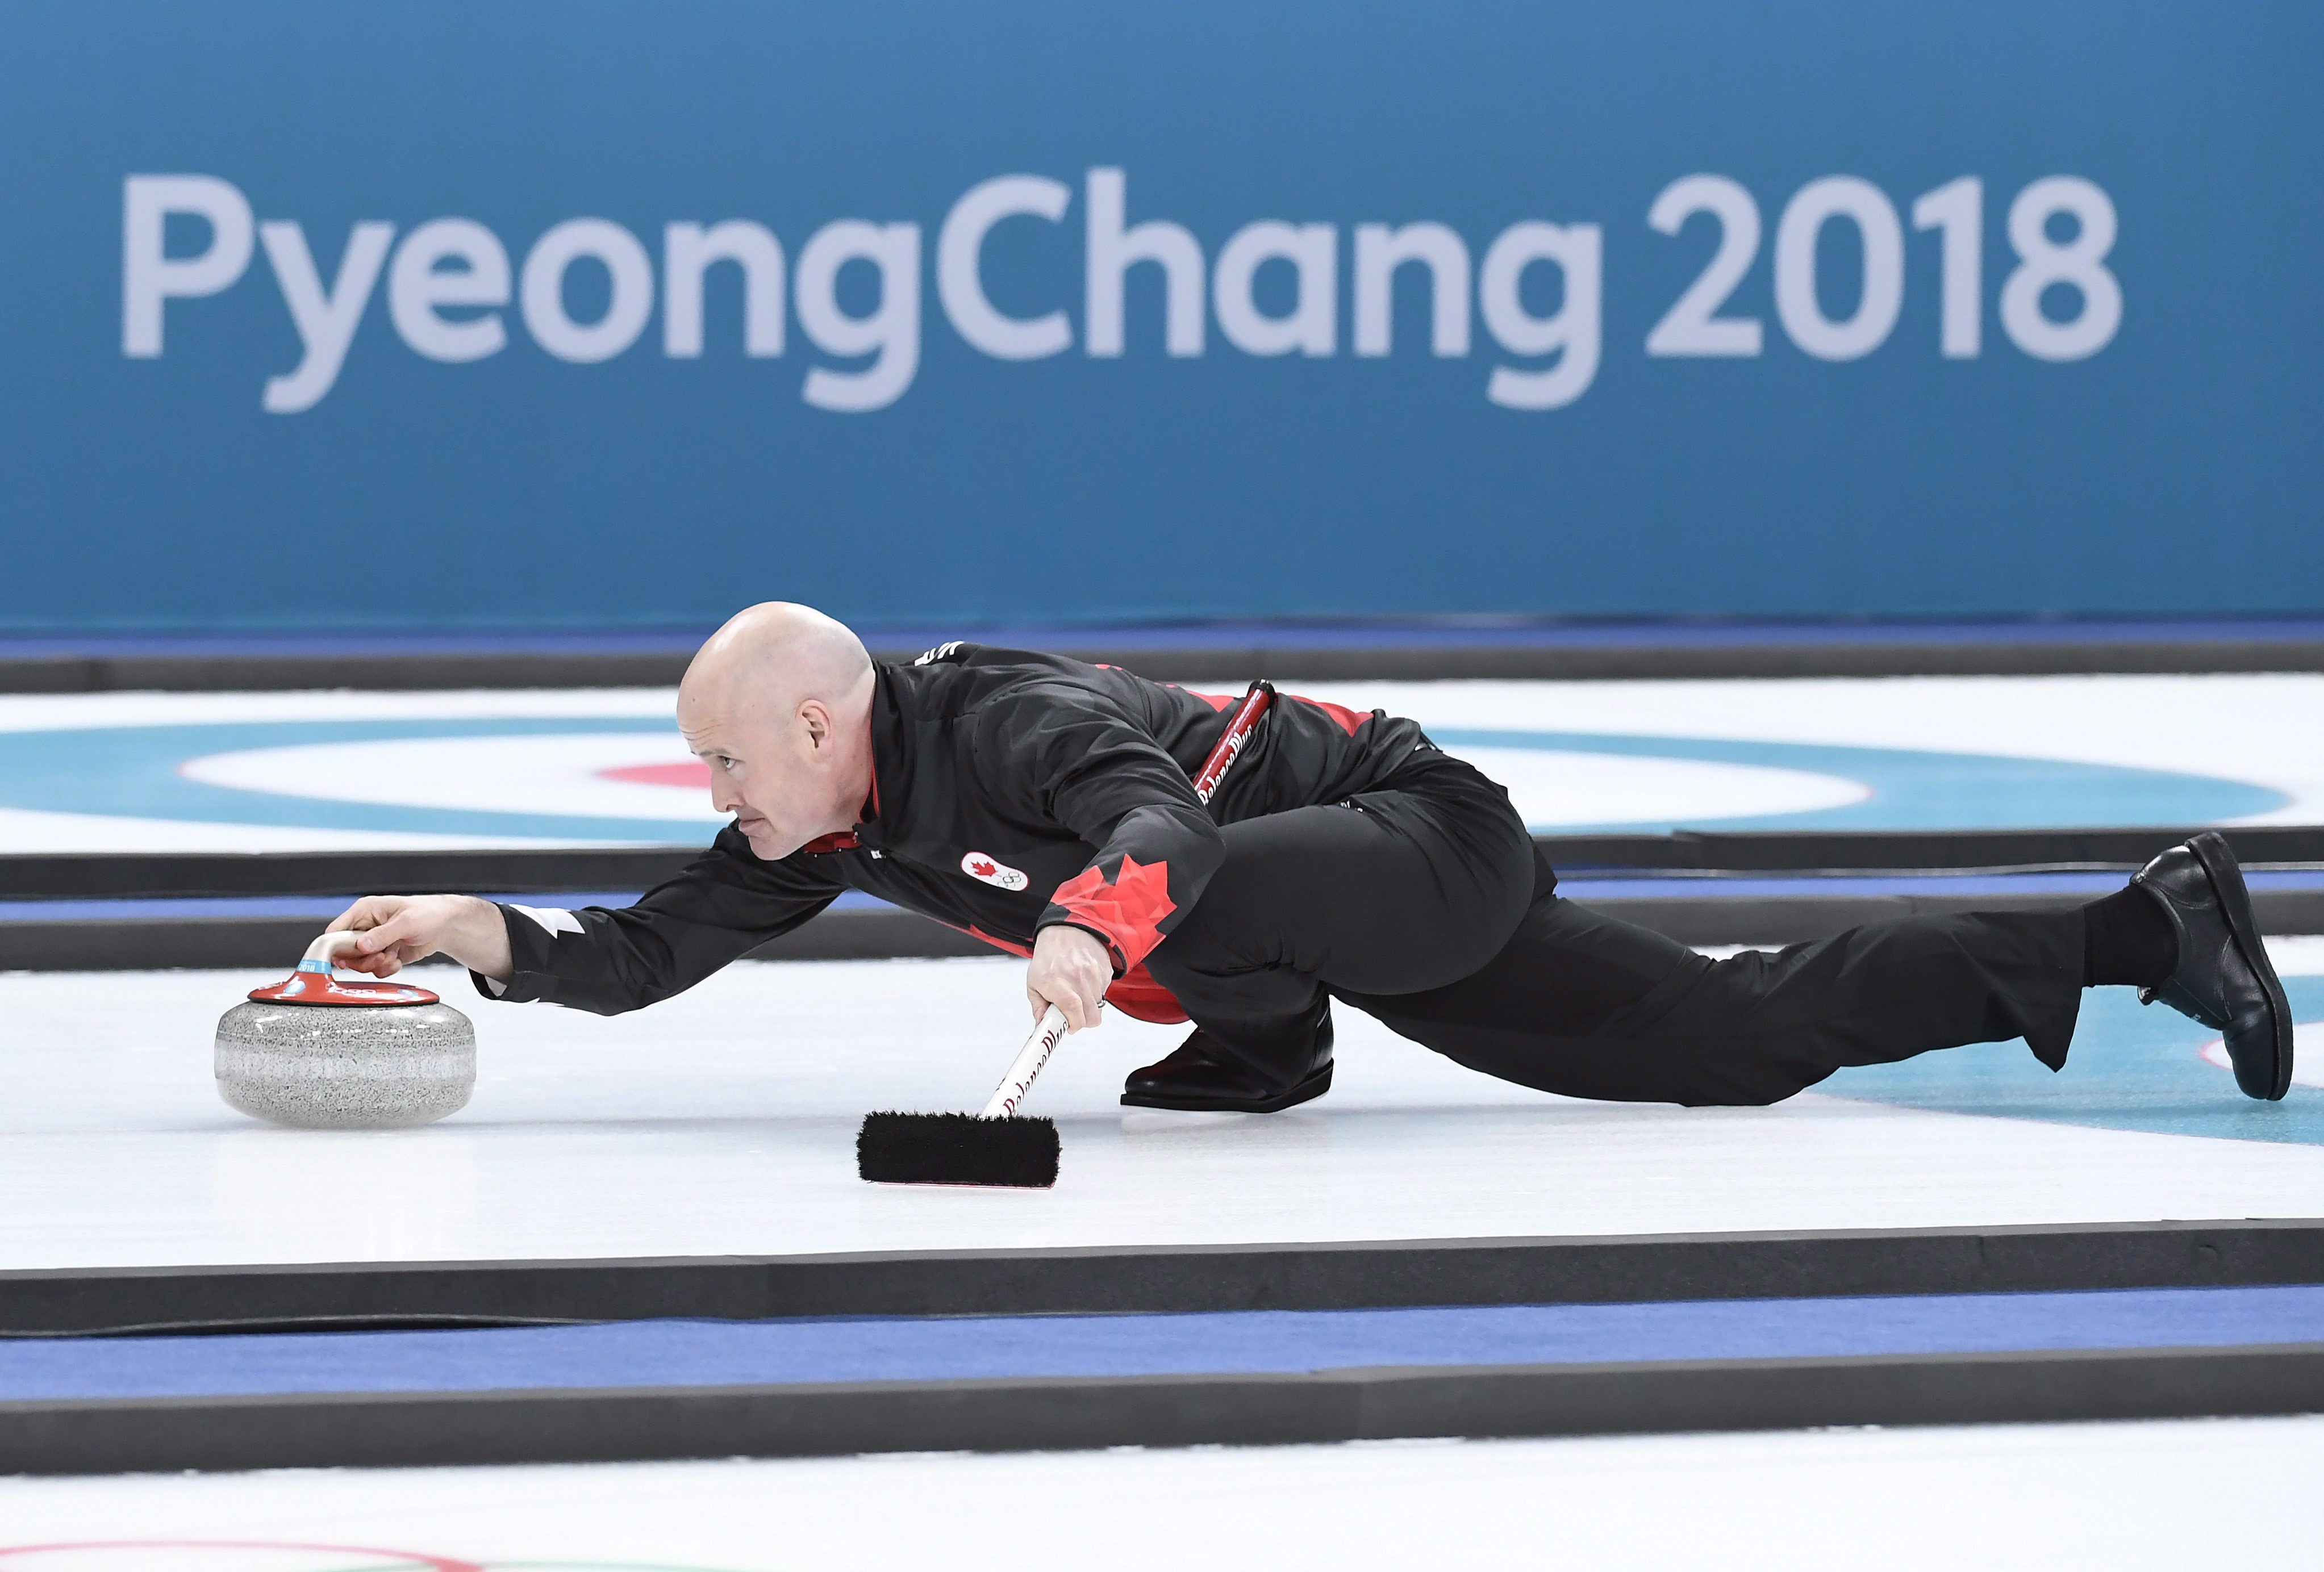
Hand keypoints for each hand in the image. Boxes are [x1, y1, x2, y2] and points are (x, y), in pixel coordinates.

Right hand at [325, 894, 513, 980]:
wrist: (447, 926)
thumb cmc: (428, 913)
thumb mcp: (406, 922)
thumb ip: (383, 934)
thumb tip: (361, 946)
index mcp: (364, 911)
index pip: (335, 931)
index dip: (334, 947)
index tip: (343, 961)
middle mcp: (365, 927)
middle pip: (345, 952)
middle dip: (363, 959)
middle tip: (380, 957)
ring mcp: (374, 943)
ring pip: (360, 964)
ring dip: (376, 965)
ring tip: (393, 957)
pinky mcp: (383, 955)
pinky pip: (375, 970)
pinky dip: (386, 969)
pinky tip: (398, 960)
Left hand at [1026, 924, 1111, 1032]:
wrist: (1067, 931)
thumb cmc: (1048, 958)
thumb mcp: (1034, 981)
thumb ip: (1038, 1007)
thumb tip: (1043, 1026)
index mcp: (1054, 980)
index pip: (1072, 1008)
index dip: (1073, 1024)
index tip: (1068, 1028)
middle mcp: (1076, 976)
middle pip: (1091, 1016)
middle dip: (1082, 1022)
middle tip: (1072, 1016)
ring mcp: (1093, 972)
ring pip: (1098, 1007)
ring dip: (1088, 1007)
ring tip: (1077, 993)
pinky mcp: (1105, 970)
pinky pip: (1104, 994)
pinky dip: (1095, 994)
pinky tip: (1085, 982)